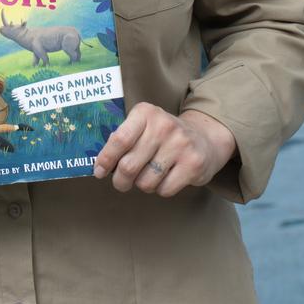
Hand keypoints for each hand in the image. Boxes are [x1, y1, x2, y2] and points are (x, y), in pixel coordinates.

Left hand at [93, 103, 236, 196]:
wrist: (204, 138)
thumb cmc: (163, 136)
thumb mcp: (143, 126)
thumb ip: (124, 138)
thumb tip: (101, 163)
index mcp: (145, 113)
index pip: (119, 140)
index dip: (105, 159)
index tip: (99, 171)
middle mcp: (163, 125)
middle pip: (129, 165)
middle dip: (121, 181)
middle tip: (122, 182)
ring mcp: (180, 144)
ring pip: (145, 182)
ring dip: (143, 184)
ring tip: (150, 175)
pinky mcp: (193, 163)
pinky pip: (164, 190)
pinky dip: (161, 189)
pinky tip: (166, 177)